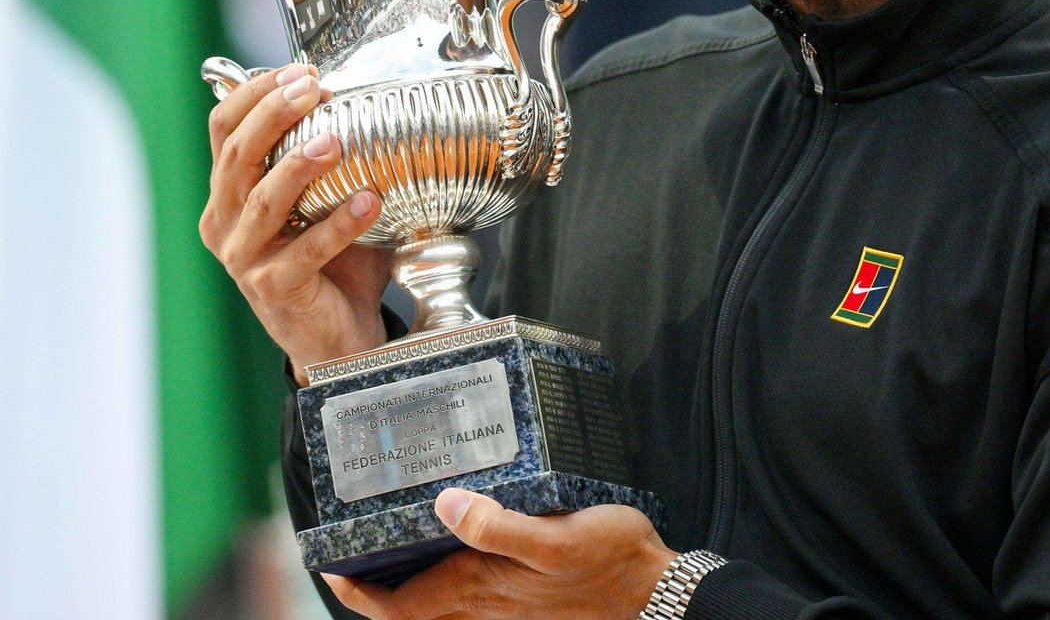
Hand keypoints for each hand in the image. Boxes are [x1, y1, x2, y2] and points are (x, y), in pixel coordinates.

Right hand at [199, 62, 389, 380]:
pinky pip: (305, 251)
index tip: (299, 70)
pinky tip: (370, 201)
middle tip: (312, 88)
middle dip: (274, 114)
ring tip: (336, 141)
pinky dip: (338, 224)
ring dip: (299, 166)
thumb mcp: (329, 200)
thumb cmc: (337, 262)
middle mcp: (227, 222)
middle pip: (238, 157)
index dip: (254, 95)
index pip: (223, 130)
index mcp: (231, 193)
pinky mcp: (273, 288)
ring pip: (263, 201)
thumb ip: (337, 158)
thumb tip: (372, 99)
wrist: (341, 334)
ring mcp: (245, 258)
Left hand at [325, 490, 676, 619]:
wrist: (653, 593)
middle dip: (376, 588)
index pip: (400, 607)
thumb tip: (442, 506)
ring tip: (395, 544)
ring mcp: (505, 609)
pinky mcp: (525, 602)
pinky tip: (457, 547)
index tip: (330, 567)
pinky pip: (466, 601)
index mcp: (481, 587)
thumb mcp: (556, 537)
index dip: (360, 592)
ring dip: (408, 585)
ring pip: (437, 607)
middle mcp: (485, 605)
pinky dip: (445, 582)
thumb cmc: (610, 561)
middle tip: (354, 551)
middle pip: (411, 610)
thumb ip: (497, 525)